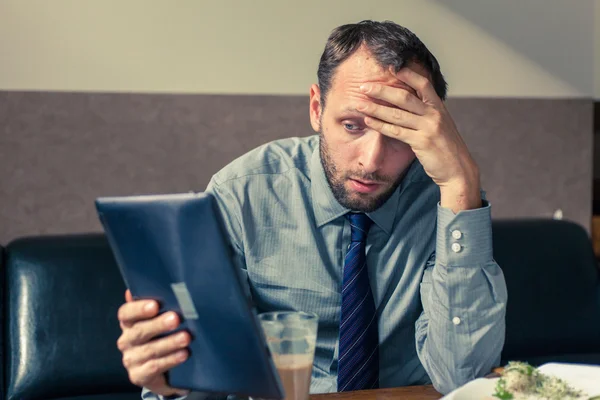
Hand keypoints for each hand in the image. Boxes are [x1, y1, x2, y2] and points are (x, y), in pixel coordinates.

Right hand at [117, 289, 190, 396]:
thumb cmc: (163, 335)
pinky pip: (154, 367)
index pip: (126, 313)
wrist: (165, 369)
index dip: (138, 308)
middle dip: (158, 325)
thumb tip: (157, 279)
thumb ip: (159, 301)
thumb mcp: (161, 318)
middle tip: (176, 318)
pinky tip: (183, 354)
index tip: (155, 305)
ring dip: (169, 343)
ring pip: (149, 350)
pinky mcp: (139, 375)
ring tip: (186, 337)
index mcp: (129, 322)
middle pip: (139, 331)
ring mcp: (132, 359)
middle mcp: (127, 340)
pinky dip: (170, 360)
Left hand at [356, 67, 481, 211]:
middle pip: (404, 96)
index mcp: (439, 107)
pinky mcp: (422, 142)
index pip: (422, 83)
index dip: (407, 73)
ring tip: (359, 104)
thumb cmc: (446, 148)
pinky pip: (396, 131)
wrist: (458, 170)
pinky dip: (380, 125)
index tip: (390, 67)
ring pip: (396, 114)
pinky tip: (368, 121)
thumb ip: (426, 113)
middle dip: (381, 90)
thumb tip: (407, 103)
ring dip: (375, 108)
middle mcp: (434, 114)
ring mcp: (429, 127)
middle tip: (363, 86)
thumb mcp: (440, 125)